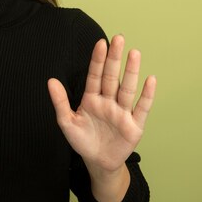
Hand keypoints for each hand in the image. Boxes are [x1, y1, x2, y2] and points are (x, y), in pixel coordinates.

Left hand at [48, 35, 155, 172]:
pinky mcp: (134, 126)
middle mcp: (108, 102)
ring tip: (134, 53)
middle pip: (112, 77)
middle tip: (118, 38)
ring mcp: (122, 112)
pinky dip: (147, 95)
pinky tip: (150, 80)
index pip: (95, 76)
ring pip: (127, 89)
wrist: (98, 162)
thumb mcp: (67, 123)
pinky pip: (142, 108)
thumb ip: (60, 102)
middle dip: (114, 59)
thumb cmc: (83, 140)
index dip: (97, 60)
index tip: (101, 43)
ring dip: (131, 72)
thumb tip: (51, 80)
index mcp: (92, 99)